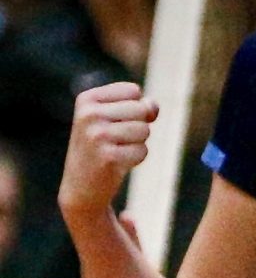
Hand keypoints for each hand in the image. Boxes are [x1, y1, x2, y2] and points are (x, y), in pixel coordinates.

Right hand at [60, 81, 157, 223]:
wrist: (81, 187)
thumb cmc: (100, 148)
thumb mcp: (112, 121)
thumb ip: (137, 107)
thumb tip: (153, 106)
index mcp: (87, 99)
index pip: (133, 91)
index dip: (134, 108)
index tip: (114, 122)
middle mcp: (89, 115)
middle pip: (141, 109)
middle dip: (138, 126)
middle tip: (117, 140)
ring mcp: (98, 136)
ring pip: (144, 130)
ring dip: (137, 143)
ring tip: (117, 151)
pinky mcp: (109, 157)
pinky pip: (142, 150)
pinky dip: (136, 158)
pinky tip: (117, 163)